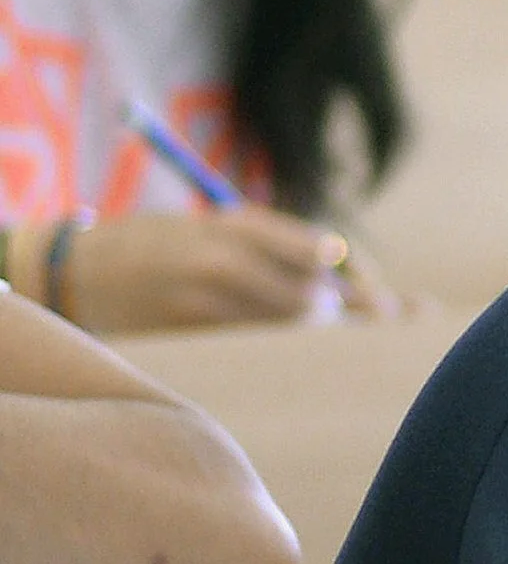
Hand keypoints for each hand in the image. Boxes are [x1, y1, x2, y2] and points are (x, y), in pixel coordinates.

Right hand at [59, 208, 381, 331]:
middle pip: (310, 289)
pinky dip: (281, 338)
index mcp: (231, 223)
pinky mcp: (194, 329)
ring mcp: (206, 296)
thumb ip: (265, 245)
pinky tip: (290, 340)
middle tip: (369, 314)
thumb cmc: (153, 246)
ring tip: (325, 323)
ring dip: (315, 325)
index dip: (352, 270)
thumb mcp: (208, 227)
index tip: (377, 288)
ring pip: (288, 319)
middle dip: (343, 305)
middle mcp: (222, 257)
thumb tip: (339, 268)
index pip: (314, 247)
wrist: (74, 272)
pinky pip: (256, 338)